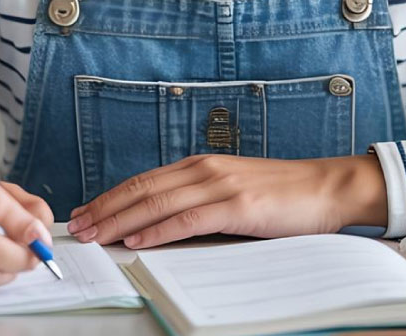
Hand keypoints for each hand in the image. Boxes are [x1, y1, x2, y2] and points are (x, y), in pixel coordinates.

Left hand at [66, 153, 385, 249]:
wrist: (327, 187)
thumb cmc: (283, 194)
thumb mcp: (233, 190)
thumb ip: (200, 200)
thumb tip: (161, 223)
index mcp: (201, 164)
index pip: (143, 180)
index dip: (110, 197)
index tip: (85, 212)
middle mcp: (205, 169)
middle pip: (142, 189)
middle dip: (105, 209)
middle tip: (77, 227)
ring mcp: (221, 185)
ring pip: (158, 203)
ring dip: (121, 221)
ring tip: (96, 235)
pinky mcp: (238, 206)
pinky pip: (189, 219)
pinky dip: (159, 230)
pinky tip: (138, 241)